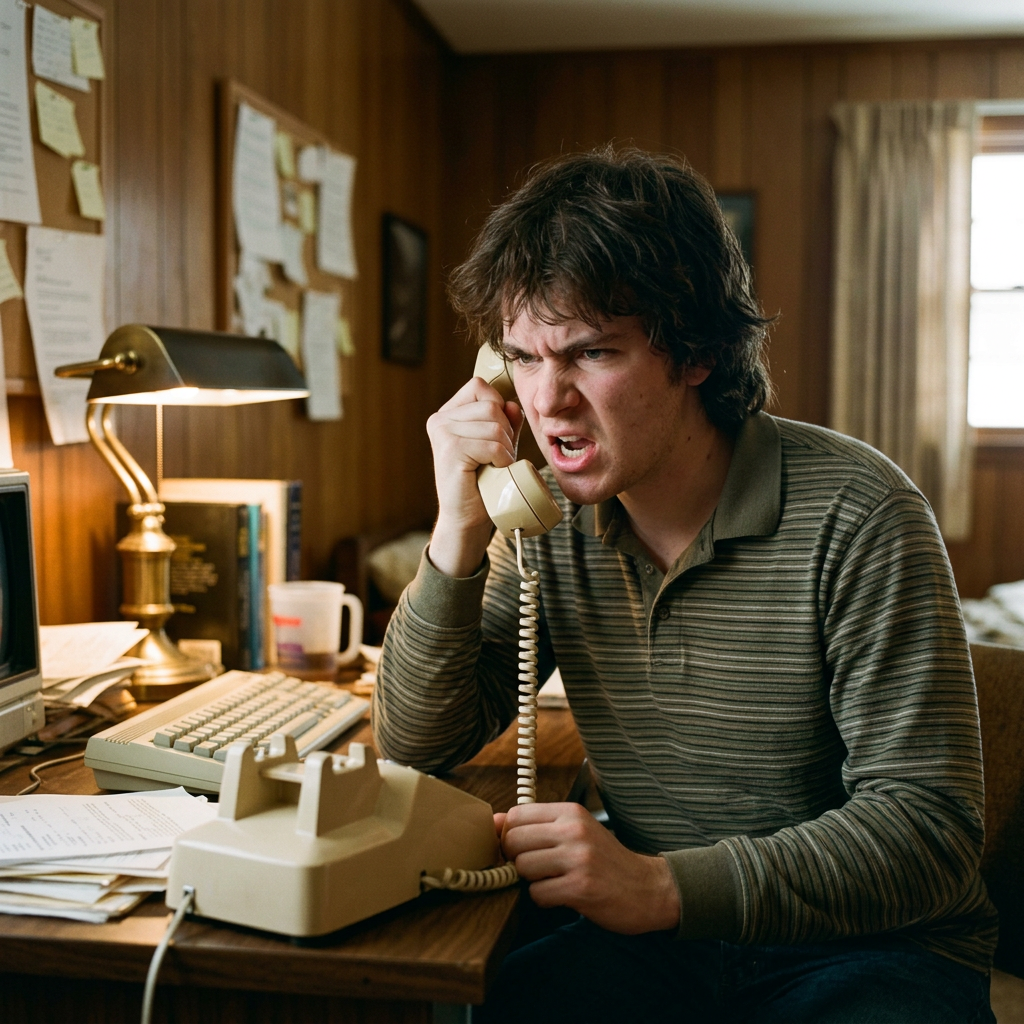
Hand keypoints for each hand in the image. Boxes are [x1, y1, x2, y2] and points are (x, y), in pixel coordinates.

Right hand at [426, 377, 523, 576]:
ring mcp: (442, 433)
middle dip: (505, 432)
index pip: (481, 387)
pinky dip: (501, 461)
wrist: (468, 518)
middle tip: (496, 457)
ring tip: (493, 466)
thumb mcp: (499, 444)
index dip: (499, 408)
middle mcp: (440, 419)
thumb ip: (506, 422)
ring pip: (496, 425)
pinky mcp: (450, 450)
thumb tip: (512, 404)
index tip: (496, 436)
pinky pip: (493, 445)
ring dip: (505, 449)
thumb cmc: (484, 481)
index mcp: (448, 413)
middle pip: (492, 405)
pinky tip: (491, 472)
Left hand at [495, 803, 679, 934]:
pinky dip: (544, 899)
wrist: (648, 888)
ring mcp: (578, 858)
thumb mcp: (577, 831)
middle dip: (516, 859)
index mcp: (571, 812)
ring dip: (531, 881)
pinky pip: (538, 894)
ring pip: (523, 867)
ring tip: (551, 881)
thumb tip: (493, 823)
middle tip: (535, 868)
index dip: (509, 835)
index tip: (518, 848)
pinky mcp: (581, 887)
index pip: (517, 814)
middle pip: (514, 841)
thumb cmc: (606, 860)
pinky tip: (561, 896)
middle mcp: (574, 830)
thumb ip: (538, 825)